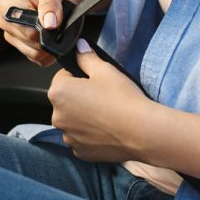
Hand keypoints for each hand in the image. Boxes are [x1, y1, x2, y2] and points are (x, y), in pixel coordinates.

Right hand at [0, 0, 81, 65]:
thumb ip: (50, 4)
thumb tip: (49, 25)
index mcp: (7, 4)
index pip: (24, 27)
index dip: (42, 28)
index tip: (55, 20)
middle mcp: (5, 21)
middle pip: (28, 42)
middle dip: (48, 36)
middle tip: (59, 22)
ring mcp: (13, 35)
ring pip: (33, 53)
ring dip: (50, 46)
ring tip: (57, 28)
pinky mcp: (23, 46)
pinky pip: (38, 59)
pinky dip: (50, 53)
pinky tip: (55, 38)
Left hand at [48, 41, 152, 161]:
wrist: (141, 131)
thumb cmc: (122, 98)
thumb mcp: (105, 70)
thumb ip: (86, 57)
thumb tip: (79, 47)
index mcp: (58, 93)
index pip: (62, 78)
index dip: (78, 76)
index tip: (94, 81)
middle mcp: (57, 117)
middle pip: (66, 101)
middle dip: (79, 97)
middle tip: (103, 96)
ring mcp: (68, 137)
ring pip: (73, 121)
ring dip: (83, 117)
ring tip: (106, 114)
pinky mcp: (80, 152)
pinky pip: (81, 138)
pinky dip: (90, 134)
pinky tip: (107, 129)